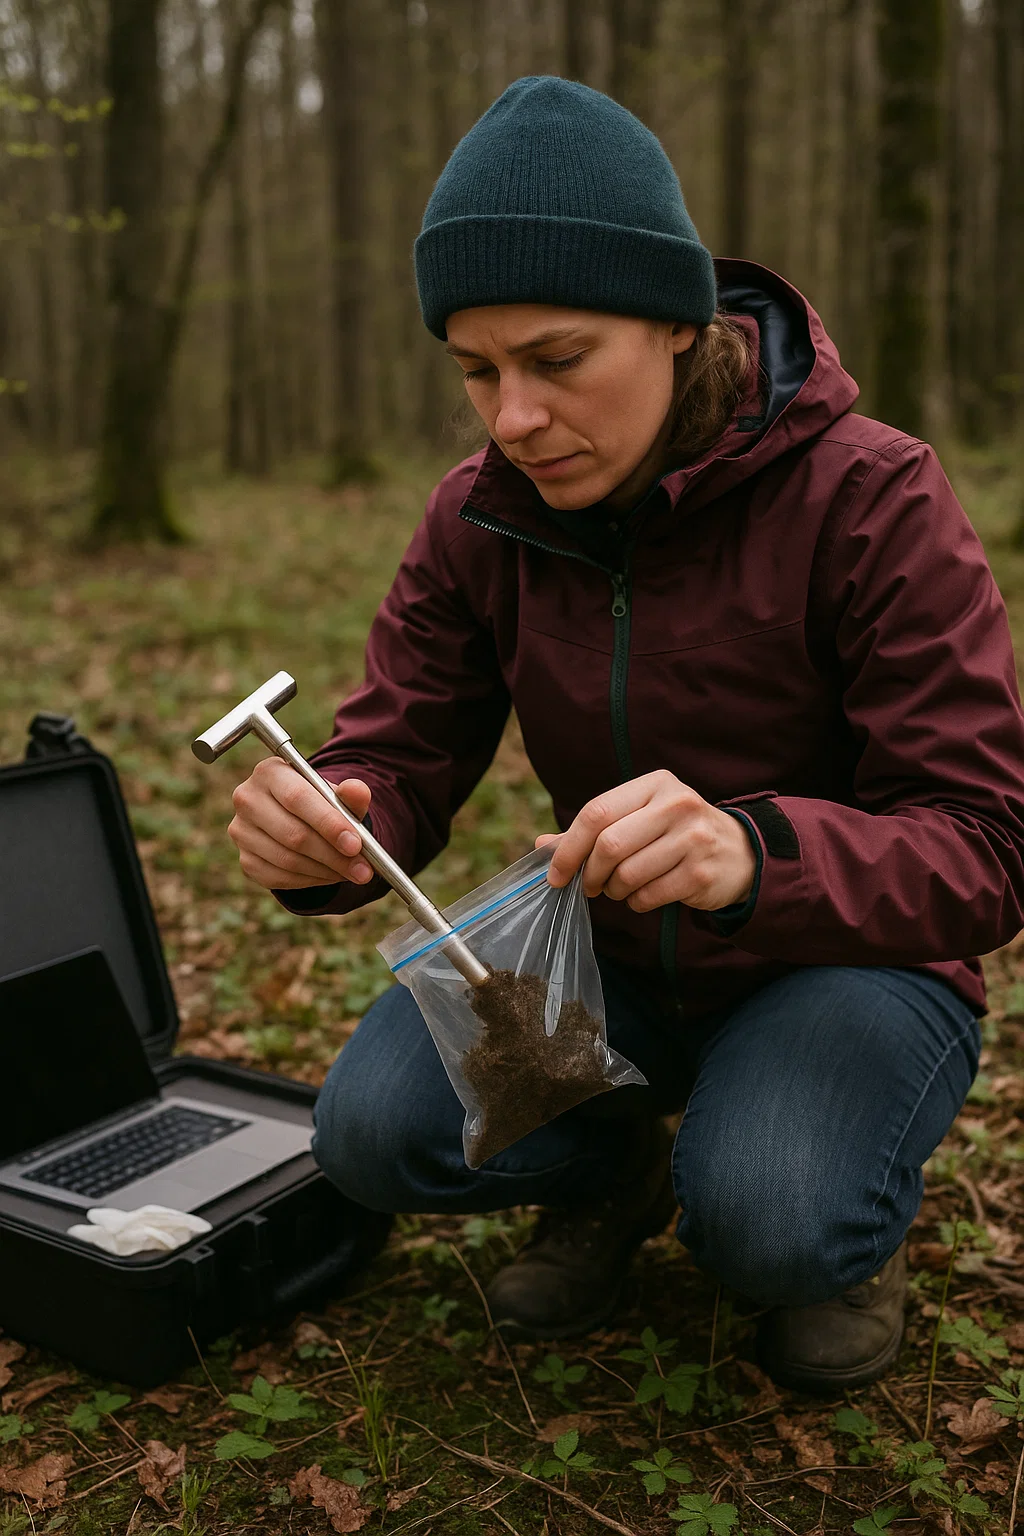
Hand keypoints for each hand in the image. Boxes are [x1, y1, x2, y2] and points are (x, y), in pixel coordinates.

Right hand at [228, 757, 374, 890]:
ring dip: (326, 871)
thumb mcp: (338, 794)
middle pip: (292, 834)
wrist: (300, 819)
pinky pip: (280, 878)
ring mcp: (242, 832)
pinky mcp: (245, 860)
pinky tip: (331, 875)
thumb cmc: (320, 803)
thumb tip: (358, 791)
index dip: (328, 824)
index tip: (356, 845)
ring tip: (352, 872)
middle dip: (333, 856)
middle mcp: (248, 799)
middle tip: (363, 871)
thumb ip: (351, 793)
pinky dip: (311, 881)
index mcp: (270, 772)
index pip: (297, 798)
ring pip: (287, 860)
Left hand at [536, 770, 755, 913]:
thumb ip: (590, 831)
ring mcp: (693, 838)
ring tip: (620, 888)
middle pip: (609, 845)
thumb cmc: (674, 834)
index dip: (568, 847)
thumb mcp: (637, 819)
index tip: (556, 874)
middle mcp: (676, 805)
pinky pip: (649, 895)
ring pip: (628, 874)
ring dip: (613, 890)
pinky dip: (636, 902)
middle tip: (588, 886)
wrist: (738, 853)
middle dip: (590, 873)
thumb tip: (541, 845)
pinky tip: (644, 894)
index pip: (596, 813)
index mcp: (654, 784)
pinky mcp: (701, 872)